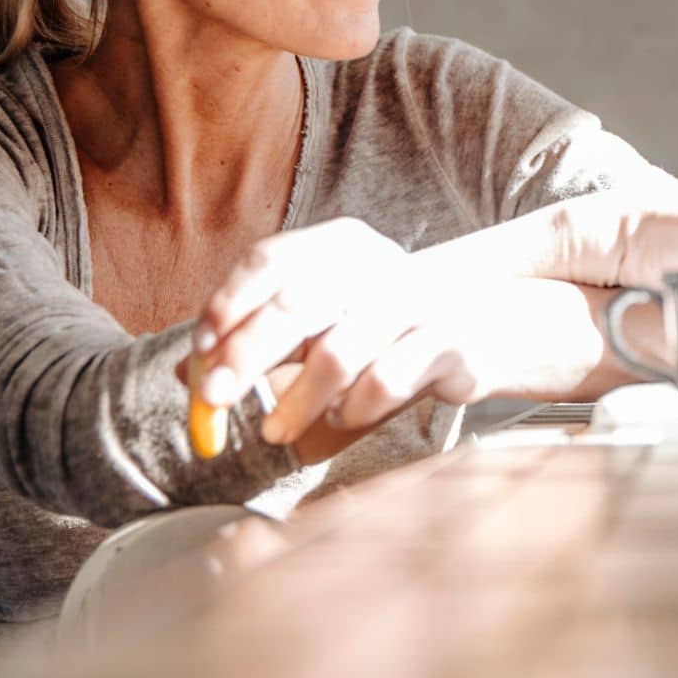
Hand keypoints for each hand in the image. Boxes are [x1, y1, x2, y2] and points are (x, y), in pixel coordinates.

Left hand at [190, 217, 452, 446]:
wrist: (490, 328)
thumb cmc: (390, 328)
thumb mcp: (324, 322)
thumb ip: (260, 340)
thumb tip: (187, 374)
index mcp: (337, 247)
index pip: (270, 260)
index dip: (229, 302)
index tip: (200, 347)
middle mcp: (374, 266)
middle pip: (295, 305)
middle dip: (246, 355)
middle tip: (216, 399)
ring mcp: (413, 302)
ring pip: (338, 351)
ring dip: (297, 399)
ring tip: (275, 431)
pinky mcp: (446, 340)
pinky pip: (387, 379)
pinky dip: (357, 406)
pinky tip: (348, 416)